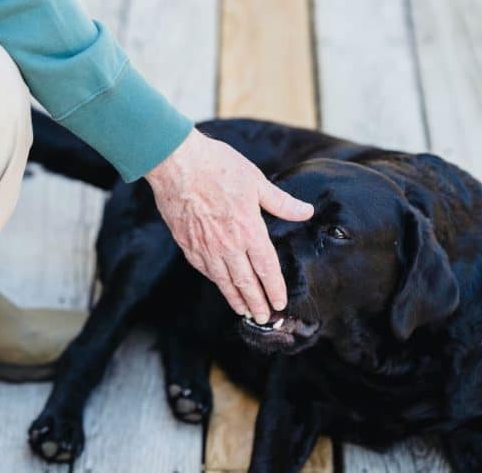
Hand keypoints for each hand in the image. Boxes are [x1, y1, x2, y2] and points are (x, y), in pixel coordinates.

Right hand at [145, 129, 313, 322]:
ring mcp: (204, 246)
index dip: (274, 288)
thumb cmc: (217, 165)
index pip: (266, 268)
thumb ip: (280, 202)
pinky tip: (220, 285)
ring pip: (223, 281)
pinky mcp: (186, 243)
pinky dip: (214, 281)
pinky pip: (203, 269)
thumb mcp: (255, 180)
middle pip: (246, 282)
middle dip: (257, 303)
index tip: (280, 303)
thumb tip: (306, 212)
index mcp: (249, 229)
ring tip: (244, 311)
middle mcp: (227, 244)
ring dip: (235, 298)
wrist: (175, 162)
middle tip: (264, 318)